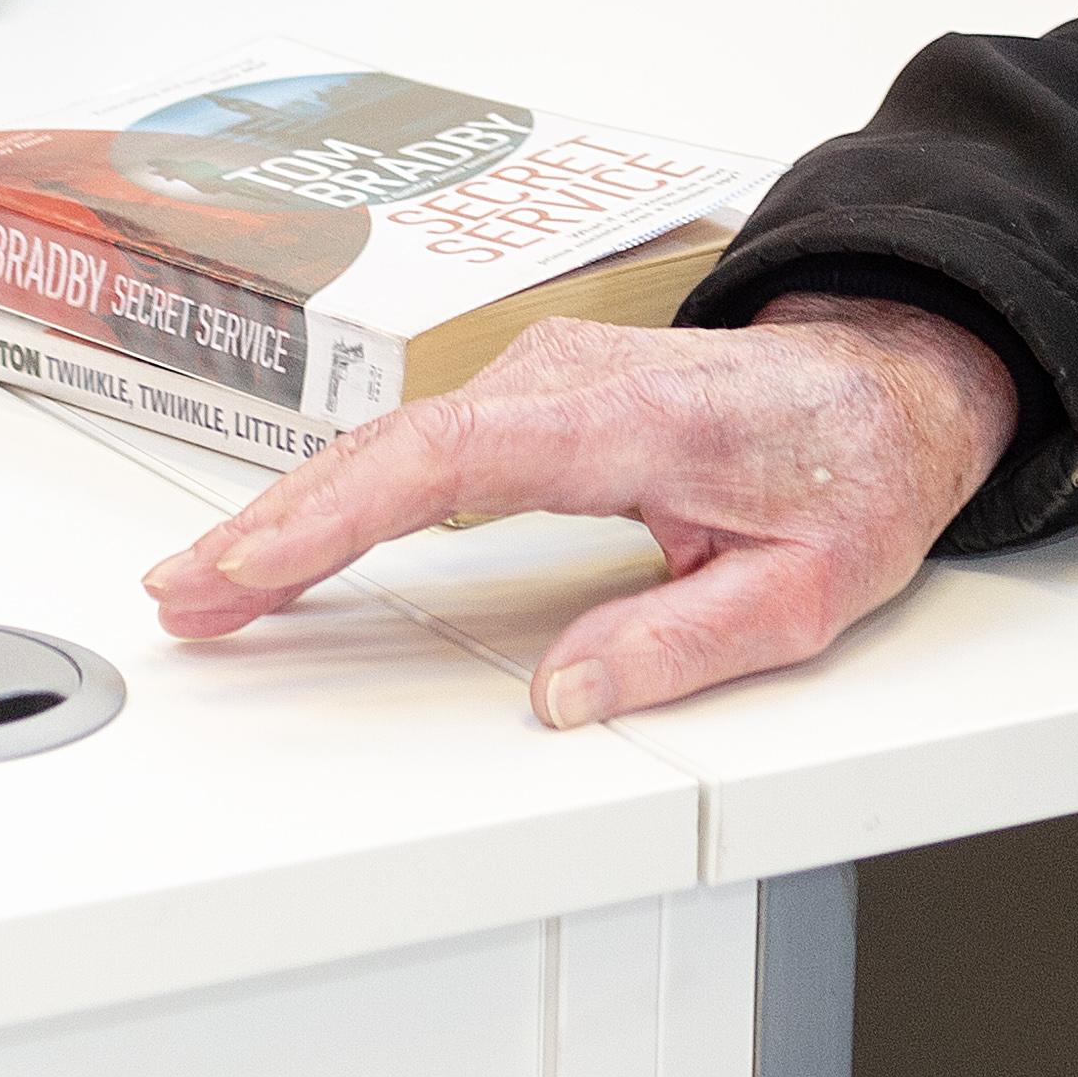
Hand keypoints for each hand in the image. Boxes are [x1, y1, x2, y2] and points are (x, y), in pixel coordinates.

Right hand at [142, 294, 1022, 726]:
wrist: (893, 376)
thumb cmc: (852, 470)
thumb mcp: (804, 591)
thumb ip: (682, 644)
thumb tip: (564, 699)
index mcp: (625, 421)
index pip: (447, 459)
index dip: (339, 512)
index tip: (255, 563)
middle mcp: (566, 380)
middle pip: (388, 448)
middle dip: (275, 524)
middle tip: (183, 597)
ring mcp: (543, 377)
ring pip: (390, 442)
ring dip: (293, 513)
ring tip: (206, 586)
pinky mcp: (535, 393)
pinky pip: (415, 442)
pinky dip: (340, 491)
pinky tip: (287, 539)